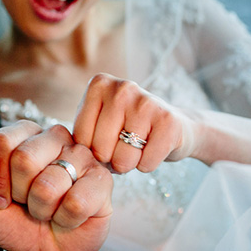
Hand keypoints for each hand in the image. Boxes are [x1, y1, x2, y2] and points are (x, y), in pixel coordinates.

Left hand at [0, 121, 112, 250]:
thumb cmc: (15, 219)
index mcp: (24, 134)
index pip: (1, 142)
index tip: (2, 196)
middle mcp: (55, 136)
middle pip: (24, 159)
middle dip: (19, 194)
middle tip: (28, 202)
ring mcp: (82, 156)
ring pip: (48, 186)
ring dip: (42, 210)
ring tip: (49, 209)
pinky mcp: (102, 180)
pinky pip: (75, 203)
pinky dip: (65, 220)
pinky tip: (68, 216)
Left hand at [73, 73, 198, 172]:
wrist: (174, 126)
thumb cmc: (127, 128)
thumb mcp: (98, 122)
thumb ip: (82, 135)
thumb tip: (77, 161)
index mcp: (99, 85)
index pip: (80, 137)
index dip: (92, 151)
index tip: (105, 141)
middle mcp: (122, 88)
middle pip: (100, 149)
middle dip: (110, 159)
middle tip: (122, 148)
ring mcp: (146, 102)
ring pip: (123, 159)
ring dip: (129, 164)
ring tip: (137, 147)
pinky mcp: (167, 121)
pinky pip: (146, 164)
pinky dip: (147, 165)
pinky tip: (153, 149)